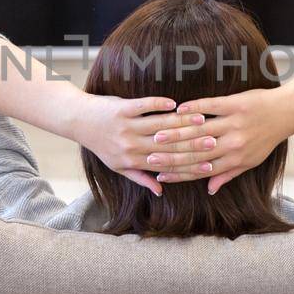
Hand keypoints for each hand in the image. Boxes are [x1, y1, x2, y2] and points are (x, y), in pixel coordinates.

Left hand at [68, 94, 215, 195]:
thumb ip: (140, 178)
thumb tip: (160, 190)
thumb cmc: (101, 144)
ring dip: (182, 121)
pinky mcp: (122, 109)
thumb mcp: (118, 166)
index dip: (188, 164)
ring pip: (159, 125)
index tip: (209, 162)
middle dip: (191, 142)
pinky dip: (160, 104)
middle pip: (166, 145)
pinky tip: (175, 104)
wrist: (79, 121)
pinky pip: (144, 106)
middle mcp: (130, 146)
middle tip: (213, 139)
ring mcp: (125, 127)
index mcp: (132, 162)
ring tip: (201, 118)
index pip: (165, 164)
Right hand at [149, 88, 293, 193]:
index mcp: (235, 160)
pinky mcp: (235, 104)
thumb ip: (228, 174)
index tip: (160, 176)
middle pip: (196, 152)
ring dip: (176, 132)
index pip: (202, 170)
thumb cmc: (266, 138)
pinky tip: (177, 109)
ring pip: (200, 130)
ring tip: (157, 134)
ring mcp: (234, 124)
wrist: (286, 112)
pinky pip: (210, 106)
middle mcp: (233, 144)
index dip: (180, 174)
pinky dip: (193, 108)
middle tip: (149, 155)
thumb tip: (209, 189)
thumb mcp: (250, 161)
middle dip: (172, 155)